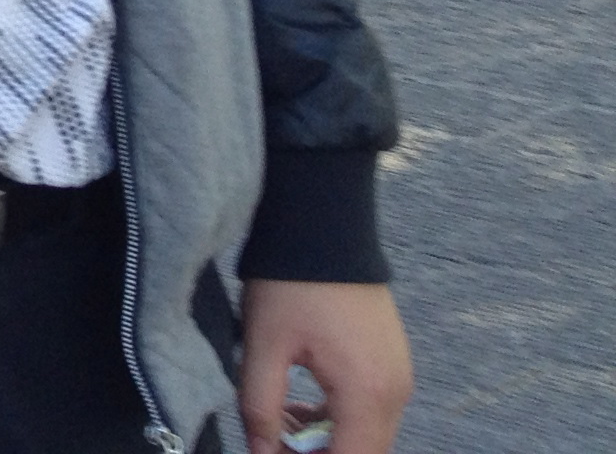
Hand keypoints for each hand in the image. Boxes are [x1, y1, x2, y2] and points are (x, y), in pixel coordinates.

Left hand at [240, 278, 410, 453]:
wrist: (324, 227)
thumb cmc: (292, 283)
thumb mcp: (264, 345)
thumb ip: (260, 406)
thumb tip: (259, 451)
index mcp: (367, 393)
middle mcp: (395, 393)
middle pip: (362, 452)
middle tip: (271, 438)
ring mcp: (398, 377)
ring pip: (364, 435)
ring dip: (323, 440)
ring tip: (276, 418)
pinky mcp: (391, 363)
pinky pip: (368, 410)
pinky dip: (335, 418)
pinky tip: (296, 403)